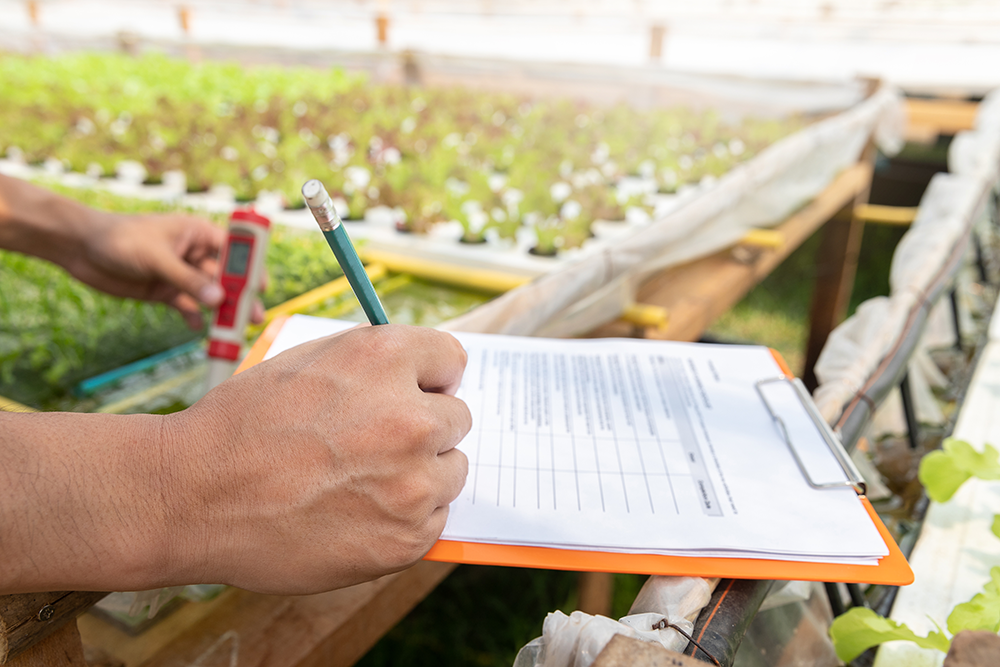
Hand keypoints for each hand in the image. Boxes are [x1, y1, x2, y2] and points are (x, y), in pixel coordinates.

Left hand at [67, 213, 262, 329]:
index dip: (250, 266)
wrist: (80, 248)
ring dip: (221, 312)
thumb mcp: (156, 258)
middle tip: (253, 316)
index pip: (235, 249)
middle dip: (240, 297)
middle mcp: (194, 253)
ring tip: (232, 330)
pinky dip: (194, 318)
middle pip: (226, 277)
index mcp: (198, 233)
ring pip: (209, 295)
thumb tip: (218, 299)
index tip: (261, 286)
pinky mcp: (166, 291)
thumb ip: (187, 280)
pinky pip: (188, 307)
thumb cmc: (119, 239)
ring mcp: (181, 274)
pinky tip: (197, 328)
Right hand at [164, 324, 470, 593]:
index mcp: (385, 359)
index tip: (417, 391)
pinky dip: (406, 518)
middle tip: (373, 444)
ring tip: (360, 481)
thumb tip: (422, 372)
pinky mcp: (407, 538)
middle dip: (423, 427)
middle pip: (457, 418)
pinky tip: (358, 514)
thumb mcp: (308, 360)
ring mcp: (412, 482)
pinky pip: (434, 518)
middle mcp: (410, 417)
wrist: (194, 497)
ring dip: (420, 474)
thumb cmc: (243, 424)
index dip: (429, 377)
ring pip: (451, 470)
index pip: (452, 359)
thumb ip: (373, 361)